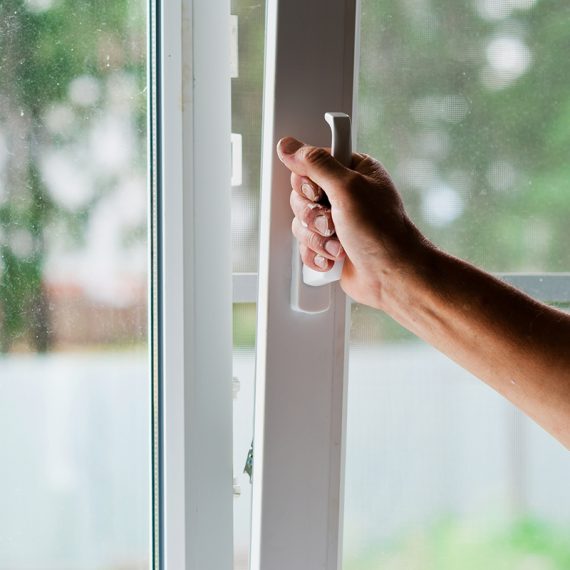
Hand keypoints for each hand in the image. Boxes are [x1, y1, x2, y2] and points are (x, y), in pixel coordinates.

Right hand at [277, 137, 429, 308]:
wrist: (390, 276)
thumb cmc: (381, 233)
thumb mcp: (347, 189)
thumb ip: (316, 164)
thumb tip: (289, 146)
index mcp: (353, 171)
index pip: (310, 163)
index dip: (308, 182)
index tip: (320, 193)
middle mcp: (343, 194)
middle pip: (300, 196)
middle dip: (313, 215)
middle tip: (333, 222)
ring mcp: (335, 221)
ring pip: (300, 223)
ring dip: (317, 238)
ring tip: (339, 243)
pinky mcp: (329, 245)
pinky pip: (304, 246)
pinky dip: (317, 254)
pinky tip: (335, 257)